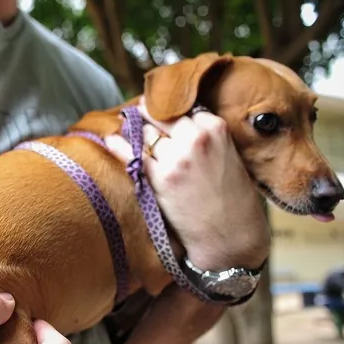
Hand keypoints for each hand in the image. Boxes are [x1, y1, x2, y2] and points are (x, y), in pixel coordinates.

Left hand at [105, 100, 269, 269]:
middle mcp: (196, 139)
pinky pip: (133, 156)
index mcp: (216, 128)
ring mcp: (176, 158)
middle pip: (162, 117)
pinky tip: (112, 139)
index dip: (170, 114)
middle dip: (149, 116)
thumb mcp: (228, 155)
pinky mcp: (161, 179)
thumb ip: (205, 136)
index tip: (159, 111)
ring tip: (126, 126)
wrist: (231, 234)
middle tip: (138, 113)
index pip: (184, 110)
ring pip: (147, 135)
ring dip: (137, 132)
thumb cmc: (232, 197)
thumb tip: (176, 122)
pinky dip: (120, 146)